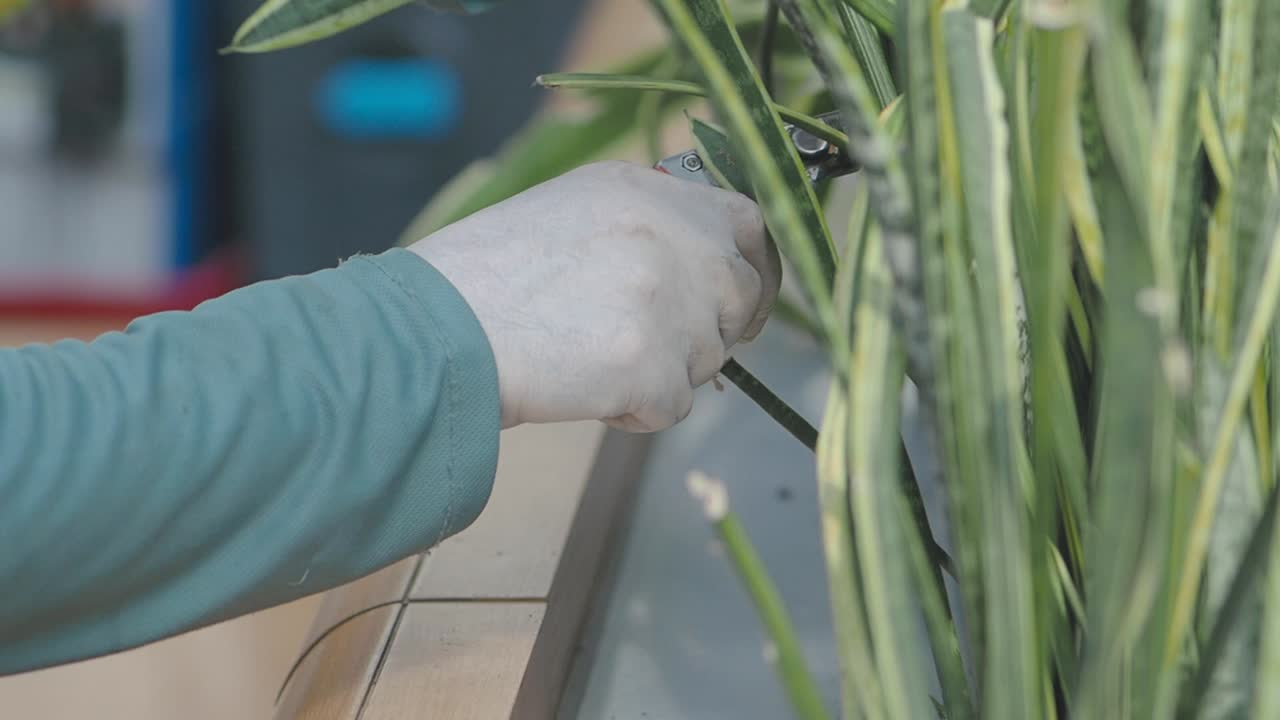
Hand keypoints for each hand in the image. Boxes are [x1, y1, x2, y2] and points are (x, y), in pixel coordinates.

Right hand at [409, 160, 780, 431]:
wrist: (437, 329)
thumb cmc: (485, 278)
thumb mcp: (571, 212)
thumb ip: (642, 225)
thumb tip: (699, 268)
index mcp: (649, 191)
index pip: (747, 222)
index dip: (752, 269)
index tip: (741, 303)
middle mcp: (672, 235)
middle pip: (741, 295)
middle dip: (711, 331)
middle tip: (652, 348)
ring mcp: (670, 300)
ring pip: (708, 357)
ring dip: (662, 372)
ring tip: (588, 359)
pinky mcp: (654, 364)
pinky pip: (673, 406)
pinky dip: (636, 411)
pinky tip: (583, 387)